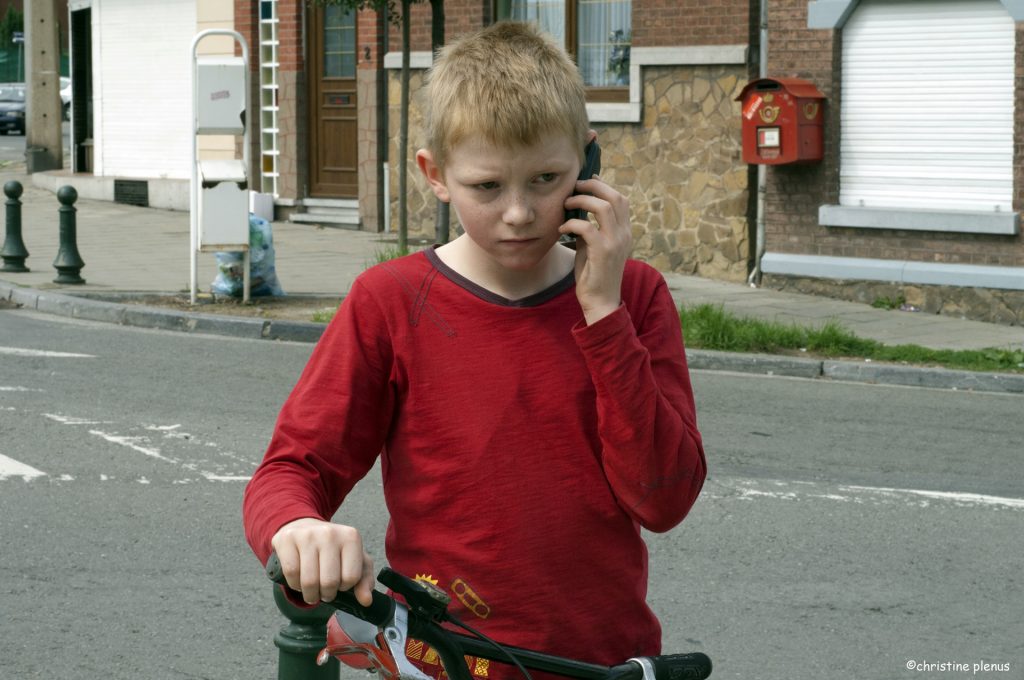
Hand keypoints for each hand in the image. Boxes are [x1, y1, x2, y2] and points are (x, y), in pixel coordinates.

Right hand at [270, 517, 375, 605]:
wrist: (304, 528)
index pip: (351, 578)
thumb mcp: (354, 561)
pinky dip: (294, 584)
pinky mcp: (287, 539)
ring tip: (312, 591)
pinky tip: (299, 581)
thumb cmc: (332, 549)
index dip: (344, 587)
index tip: (340, 584)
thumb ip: (364, 581)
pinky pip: (291, 573)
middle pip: (329, 582)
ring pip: (309, 581)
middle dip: (326, 595)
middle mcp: (330, 533)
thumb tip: (366, 601)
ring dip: (310, 594)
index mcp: (351, 537)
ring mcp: (307, 535)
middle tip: (324, 592)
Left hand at [560, 175, 631, 324]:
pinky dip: (571, 224)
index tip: (586, 182)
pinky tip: (562, 229)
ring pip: (603, 207)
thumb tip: (577, 212)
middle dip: (593, 187)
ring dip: (582, 201)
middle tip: (574, 186)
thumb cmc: (594, 275)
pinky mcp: (603, 253)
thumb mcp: (594, 247)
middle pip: (615, 197)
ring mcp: (616, 243)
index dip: (603, 186)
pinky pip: (586, 227)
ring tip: (566, 204)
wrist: (600, 302)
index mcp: (624, 232)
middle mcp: (624, 234)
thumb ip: (591, 230)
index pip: (620, 199)